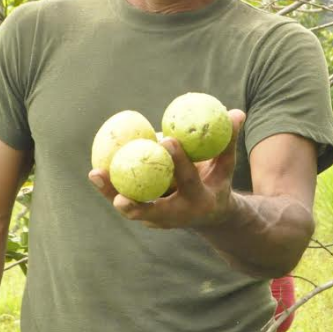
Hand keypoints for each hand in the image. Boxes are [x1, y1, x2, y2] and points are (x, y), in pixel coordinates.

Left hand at [88, 109, 244, 228]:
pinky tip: (97, 173)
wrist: (211, 214)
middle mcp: (178, 215)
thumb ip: (229, 140)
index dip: (178, 161)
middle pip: (154, 210)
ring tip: (96, 174)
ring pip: (134, 208)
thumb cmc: (217, 182)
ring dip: (112, 194)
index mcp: (200, 200)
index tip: (165, 139)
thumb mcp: (226, 165)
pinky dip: (111, 189)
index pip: (189, 180)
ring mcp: (160, 219)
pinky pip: (127, 201)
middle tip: (120, 194)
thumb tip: (236, 112)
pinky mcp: (147, 216)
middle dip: (137, 204)